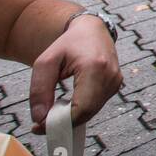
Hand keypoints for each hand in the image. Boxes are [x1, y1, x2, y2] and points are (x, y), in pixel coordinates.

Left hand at [28, 15, 121, 133]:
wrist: (92, 30)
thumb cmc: (68, 44)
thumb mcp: (45, 62)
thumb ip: (39, 90)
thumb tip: (40, 118)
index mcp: (95, 67)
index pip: (80, 108)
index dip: (60, 122)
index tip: (39, 126)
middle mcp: (111, 76)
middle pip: (87, 113)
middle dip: (63, 122)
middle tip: (42, 122)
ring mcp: (116, 81)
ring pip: (92, 112)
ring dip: (71, 117)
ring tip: (53, 111)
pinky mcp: (116, 85)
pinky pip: (96, 106)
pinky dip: (79, 111)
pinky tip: (67, 104)